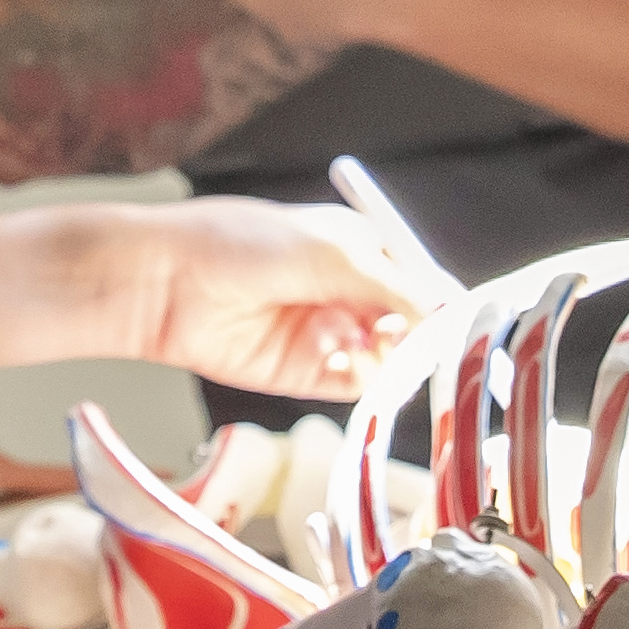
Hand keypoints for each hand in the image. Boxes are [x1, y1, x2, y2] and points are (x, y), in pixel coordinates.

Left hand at [95, 191, 428, 400]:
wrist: (168, 282)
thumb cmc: (239, 246)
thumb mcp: (332, 253)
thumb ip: (394, 285)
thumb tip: (444, 309)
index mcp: (358, 247)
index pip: (419, 278)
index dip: (440, 300)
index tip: (460, 317)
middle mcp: (347, 292)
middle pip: (409, 323)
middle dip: (419, 332)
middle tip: (419, 335)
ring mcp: (327, 332)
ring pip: (385, 356)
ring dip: (389, 354)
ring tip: (377, 343)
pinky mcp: (304, 372)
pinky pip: (352, 382)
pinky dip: (358, 375)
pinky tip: (340, 357)